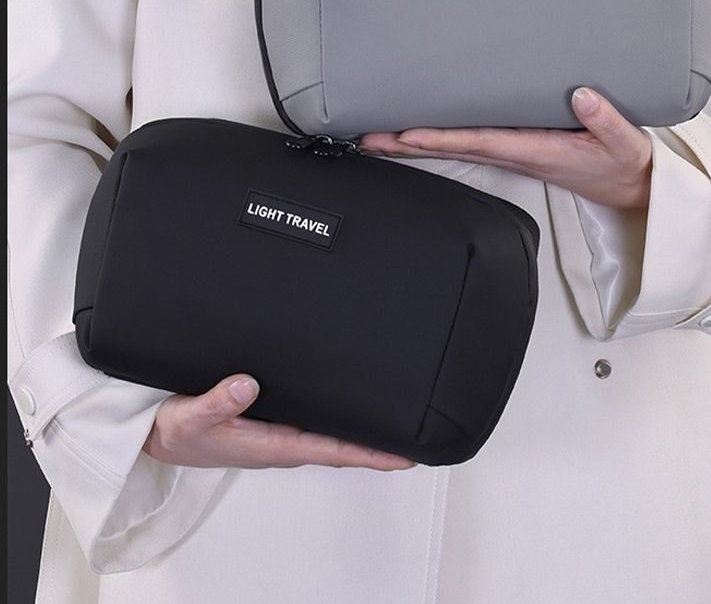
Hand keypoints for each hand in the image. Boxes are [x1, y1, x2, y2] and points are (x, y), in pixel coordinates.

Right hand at [143, 374, 415, 470]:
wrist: (159, 434)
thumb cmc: (176, 430)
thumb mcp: (189, 417)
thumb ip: (217, 401)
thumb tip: (249, 385)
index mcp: (270, 445)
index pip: (331, 450)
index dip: (370, 454)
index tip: (404, 457)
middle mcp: (282, 441)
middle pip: (341, 445)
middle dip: (378, 445)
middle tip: (418, 437)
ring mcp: (279, 432)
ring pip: (331, 434)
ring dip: (362, 433)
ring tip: (396, 424)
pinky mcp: (271, 422)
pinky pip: (315, 422)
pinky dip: (339, 419)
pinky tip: (352, 406)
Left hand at [360, 88, 652, 208]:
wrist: (626, 185)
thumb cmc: (621, 164)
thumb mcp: (624, 142)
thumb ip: (605, 119)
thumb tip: (581, 96)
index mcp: (534, 150)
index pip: (478, 142)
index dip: (441, 138)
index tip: (407, 134)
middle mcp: (515, 153)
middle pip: (452, 148)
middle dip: (409, 144)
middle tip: (369, 138)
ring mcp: (511, 152)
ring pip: (455, 147)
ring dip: (416, 143)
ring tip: (379, 137)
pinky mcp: (515, 148)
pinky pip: (469, 143)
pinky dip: (439, 140)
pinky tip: (419, 135)